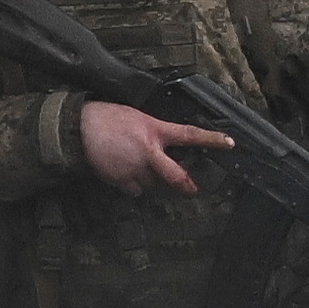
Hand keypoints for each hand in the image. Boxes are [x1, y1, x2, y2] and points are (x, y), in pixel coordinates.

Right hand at [76, 104, 227, 195]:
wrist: (79, 128)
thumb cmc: (106, 118)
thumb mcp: (137, 117)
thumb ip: (153, 131)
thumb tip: (162, 144)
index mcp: (155, 130)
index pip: (190, 135)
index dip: (212, 140)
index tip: (229, 143)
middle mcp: (149, 151)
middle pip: (175, 176)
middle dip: (186, 185)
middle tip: (193, 190)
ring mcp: (135, 168)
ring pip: (152, 183)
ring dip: (149, 179)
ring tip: (135, 165)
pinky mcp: (121, 180)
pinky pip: (134, 190)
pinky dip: (132, 185)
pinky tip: (123, 173)